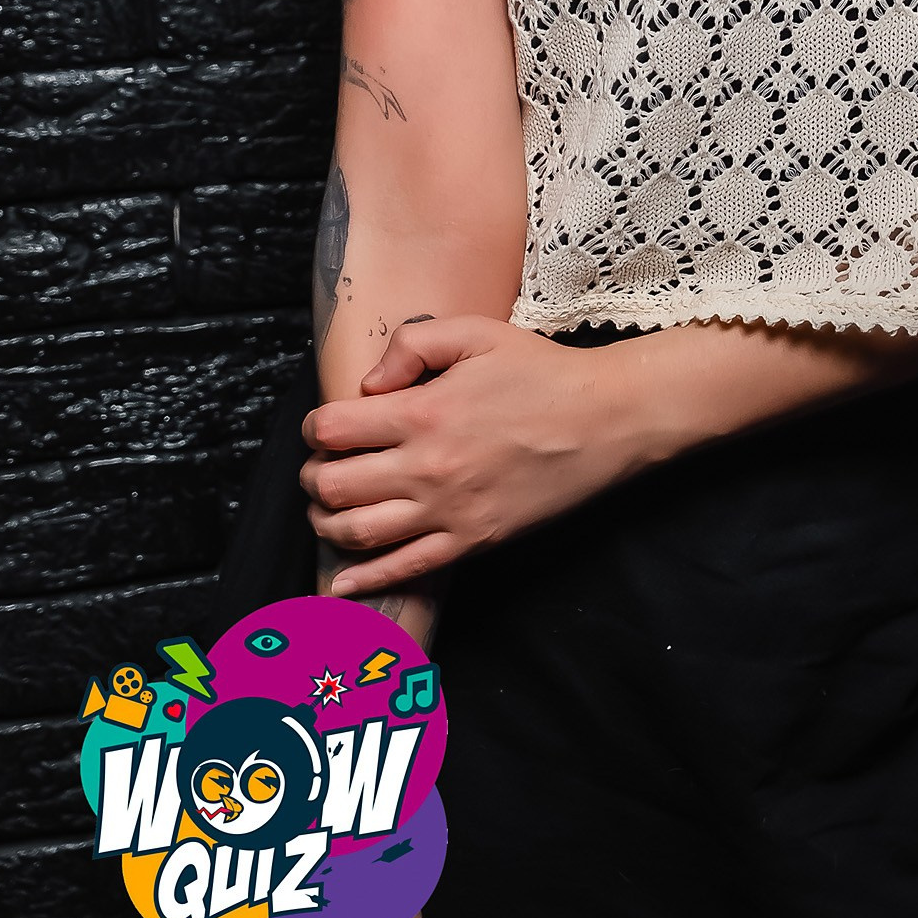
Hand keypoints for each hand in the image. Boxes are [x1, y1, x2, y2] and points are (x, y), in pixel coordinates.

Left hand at [301, 316, 676, 592]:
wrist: (604, 421)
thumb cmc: (540, 372)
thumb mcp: (476, 334)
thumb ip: (412, 345)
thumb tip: (369, 384)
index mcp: (421, 413)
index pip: (332, 429)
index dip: (316, 427)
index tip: (325, 426)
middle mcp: (425, 468)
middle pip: (333, 485)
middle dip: (314, 476)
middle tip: (321, 468)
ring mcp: (447, 512)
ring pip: (357, 532)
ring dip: (327, 523)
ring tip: (329, 509)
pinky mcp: (470, 542)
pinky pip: (403, 569)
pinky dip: (362, 580)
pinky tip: (341, 583)